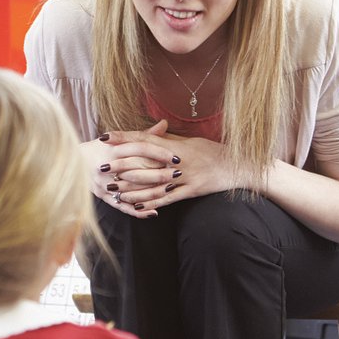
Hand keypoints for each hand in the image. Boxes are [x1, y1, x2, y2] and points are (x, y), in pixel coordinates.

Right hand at [89, 120, 168, 219]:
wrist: (72, 162)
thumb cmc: (100, 149)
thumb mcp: (119, 139)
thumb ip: (143, 134)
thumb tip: (164, 123)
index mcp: (112, 149)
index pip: (140, 149)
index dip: (160, 153)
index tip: (177, 157)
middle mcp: (106, 166)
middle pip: (138, 171)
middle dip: (160, 173)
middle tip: (178, 174)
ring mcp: (104, 184)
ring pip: (132, 191)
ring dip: (153, 192)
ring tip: (170, 191)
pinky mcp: (102, 197)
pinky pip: (122, 206)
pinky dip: (138, 211)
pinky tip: (153, 213)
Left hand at [104, 124, 241, 213]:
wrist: (238, 165)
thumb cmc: (214, 151)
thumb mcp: (192, 141)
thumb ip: (170, 139)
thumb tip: (152, 132)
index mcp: (177, 145)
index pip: (145, 139)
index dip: (124, 138)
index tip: (106, 137)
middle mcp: (178, 161)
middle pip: (144, 162)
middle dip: (120, 165)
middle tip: (100, 167)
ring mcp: (185, 177)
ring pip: (152, 184)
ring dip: (130, 188)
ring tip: (112, 190)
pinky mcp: (191, 191)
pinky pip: (167, 199)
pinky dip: (150, 203)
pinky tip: (135, 206)